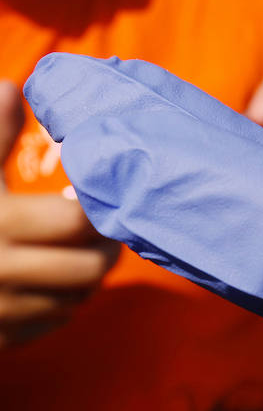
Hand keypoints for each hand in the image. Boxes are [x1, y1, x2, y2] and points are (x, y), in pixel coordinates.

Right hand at [0, 80, 118, 348]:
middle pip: (91, 268)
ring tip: (77, 251)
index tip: (96, 197)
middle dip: (104, 248)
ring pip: (77, 299)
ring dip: (85, 276)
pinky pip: (52, 323)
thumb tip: (12, 87)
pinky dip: (60, 303)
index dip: (100, 209)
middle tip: (102, 230)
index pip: (81, 222)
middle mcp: (1, 273)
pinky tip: (48, 280)